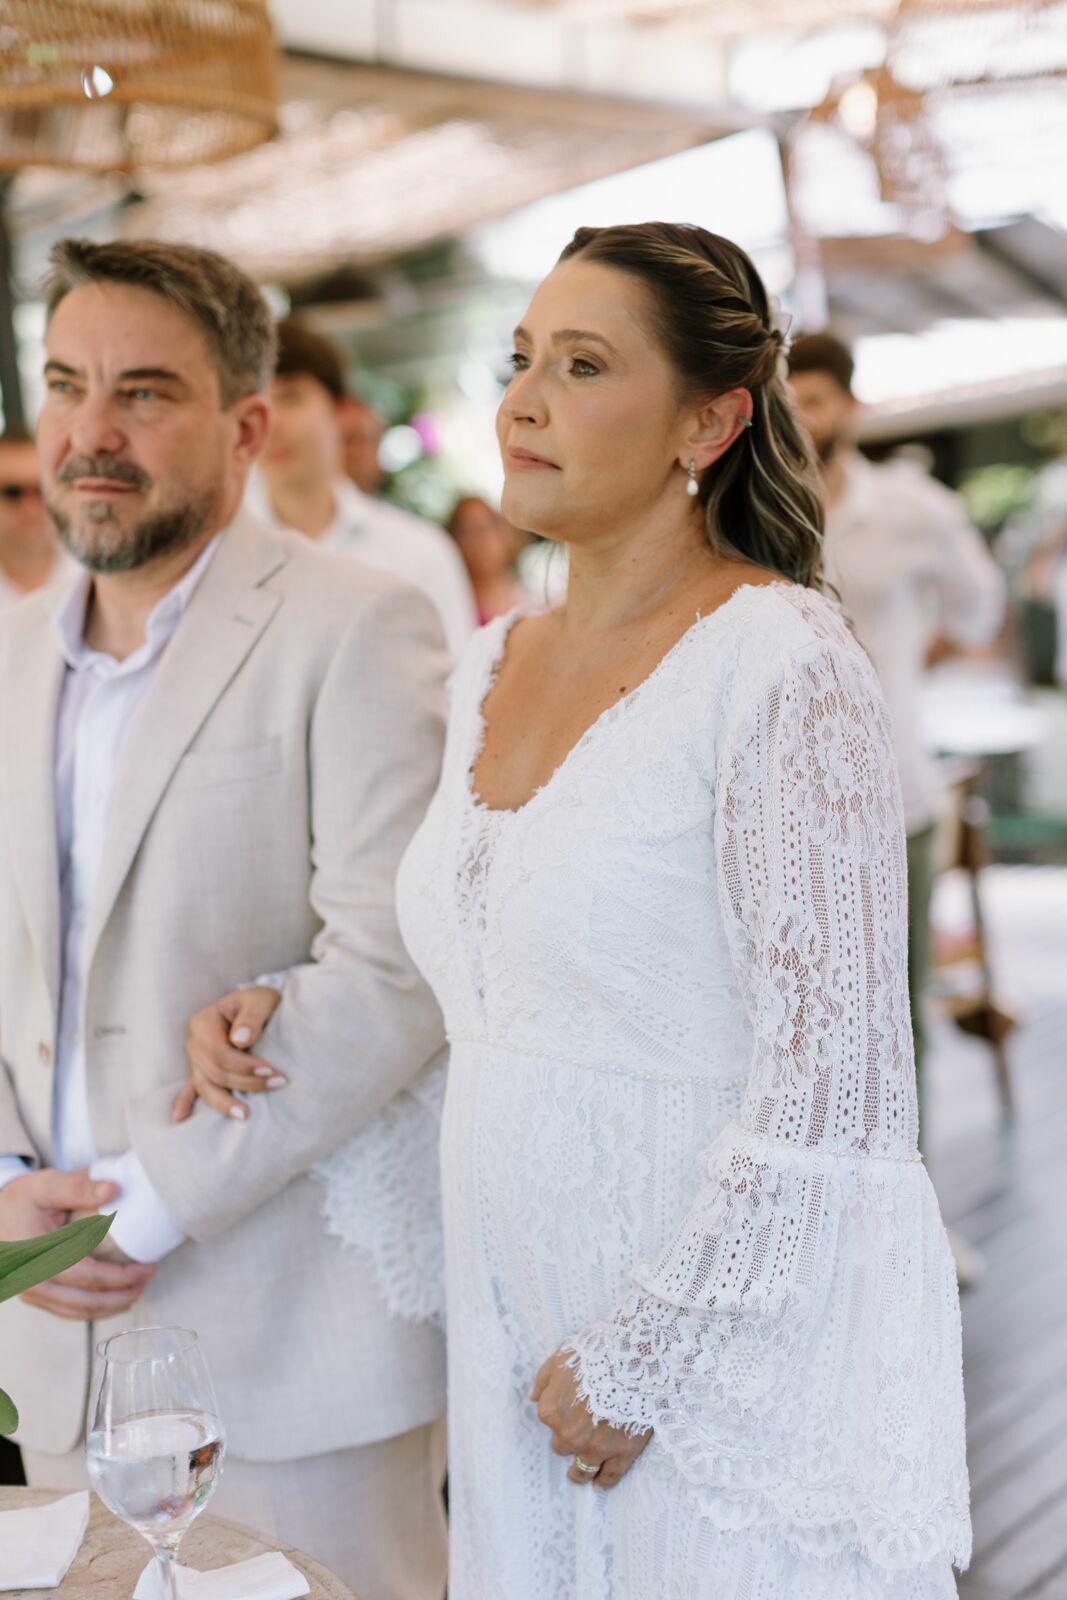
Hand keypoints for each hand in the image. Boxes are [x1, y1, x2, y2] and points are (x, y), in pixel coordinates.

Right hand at [0, 1169, 154, 1321]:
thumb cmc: (21, 1198)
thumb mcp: (47, 1185)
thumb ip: (79, 1186)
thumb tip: (114, 1188)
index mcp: (36, 1256)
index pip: (88, 1276)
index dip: (122, 1276)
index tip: (148, 1266)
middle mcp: (32, 1282)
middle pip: (87, 1302)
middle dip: (124, 1294)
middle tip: (149, 1277)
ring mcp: (32, 1294)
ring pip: (79, 1312)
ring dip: (113, 1306)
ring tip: (139, 1289)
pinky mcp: (35, 1297)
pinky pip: (69, 1311)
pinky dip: (95, 1309)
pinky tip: (116, 1298)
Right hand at [173, 986, 284, 1123]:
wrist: (258, 1006)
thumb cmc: (259, 1002)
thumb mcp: (260, 1001)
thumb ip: (251, 1018)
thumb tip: (240, 1040)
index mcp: (204, 1021)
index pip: (219, 1052)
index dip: (244, 1065)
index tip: (271, 1069)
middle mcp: (195, 1042)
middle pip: (216, 1072)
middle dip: (247, 1082)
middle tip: (279, 1082)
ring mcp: (196, 1059)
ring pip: (206, 1086)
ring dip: (225, 1102)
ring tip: (246, 1114)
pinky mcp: (202, 1071)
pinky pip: (191, 1089)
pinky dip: (185, 1103)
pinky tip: (180, 1119)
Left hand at [531, 1349, 651, 1489]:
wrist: (631, 1360)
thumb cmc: (594, 1354)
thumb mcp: (560, 1359)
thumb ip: (543, 1381)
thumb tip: (532, 1398)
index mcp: (551, 1412)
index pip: (549, 1423)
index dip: (560, 1417)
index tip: (569, 1413)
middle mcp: (569, 1435)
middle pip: (563, 1447)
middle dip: (570, 1440)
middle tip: (580, 1433)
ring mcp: (595, 1447)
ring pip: (582, 1470)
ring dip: (579, 1473)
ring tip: (580, 1476)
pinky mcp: (621, 1453)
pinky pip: (609, 1476)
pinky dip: (603, 1481)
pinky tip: (599, 1483)